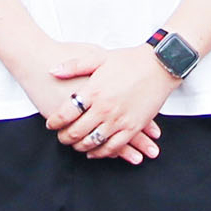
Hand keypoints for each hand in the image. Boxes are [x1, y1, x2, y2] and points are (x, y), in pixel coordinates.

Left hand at [58, 45, 178, 162]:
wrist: (159, 66)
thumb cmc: (129, 60)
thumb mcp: (98, 57)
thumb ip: (73, 65)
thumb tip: (52, 71)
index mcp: (94, 91)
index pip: (66, 114)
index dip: (55, 122)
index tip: (51, 124)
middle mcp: (105, 108)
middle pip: (76, 132)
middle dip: (64, 137)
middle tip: (60, 137)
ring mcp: (119, 120)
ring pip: (93, 143)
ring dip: (80, 147)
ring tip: (75, 144)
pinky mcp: (133, 127)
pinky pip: (113, 147)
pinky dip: (101, 153)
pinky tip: (94, 152)